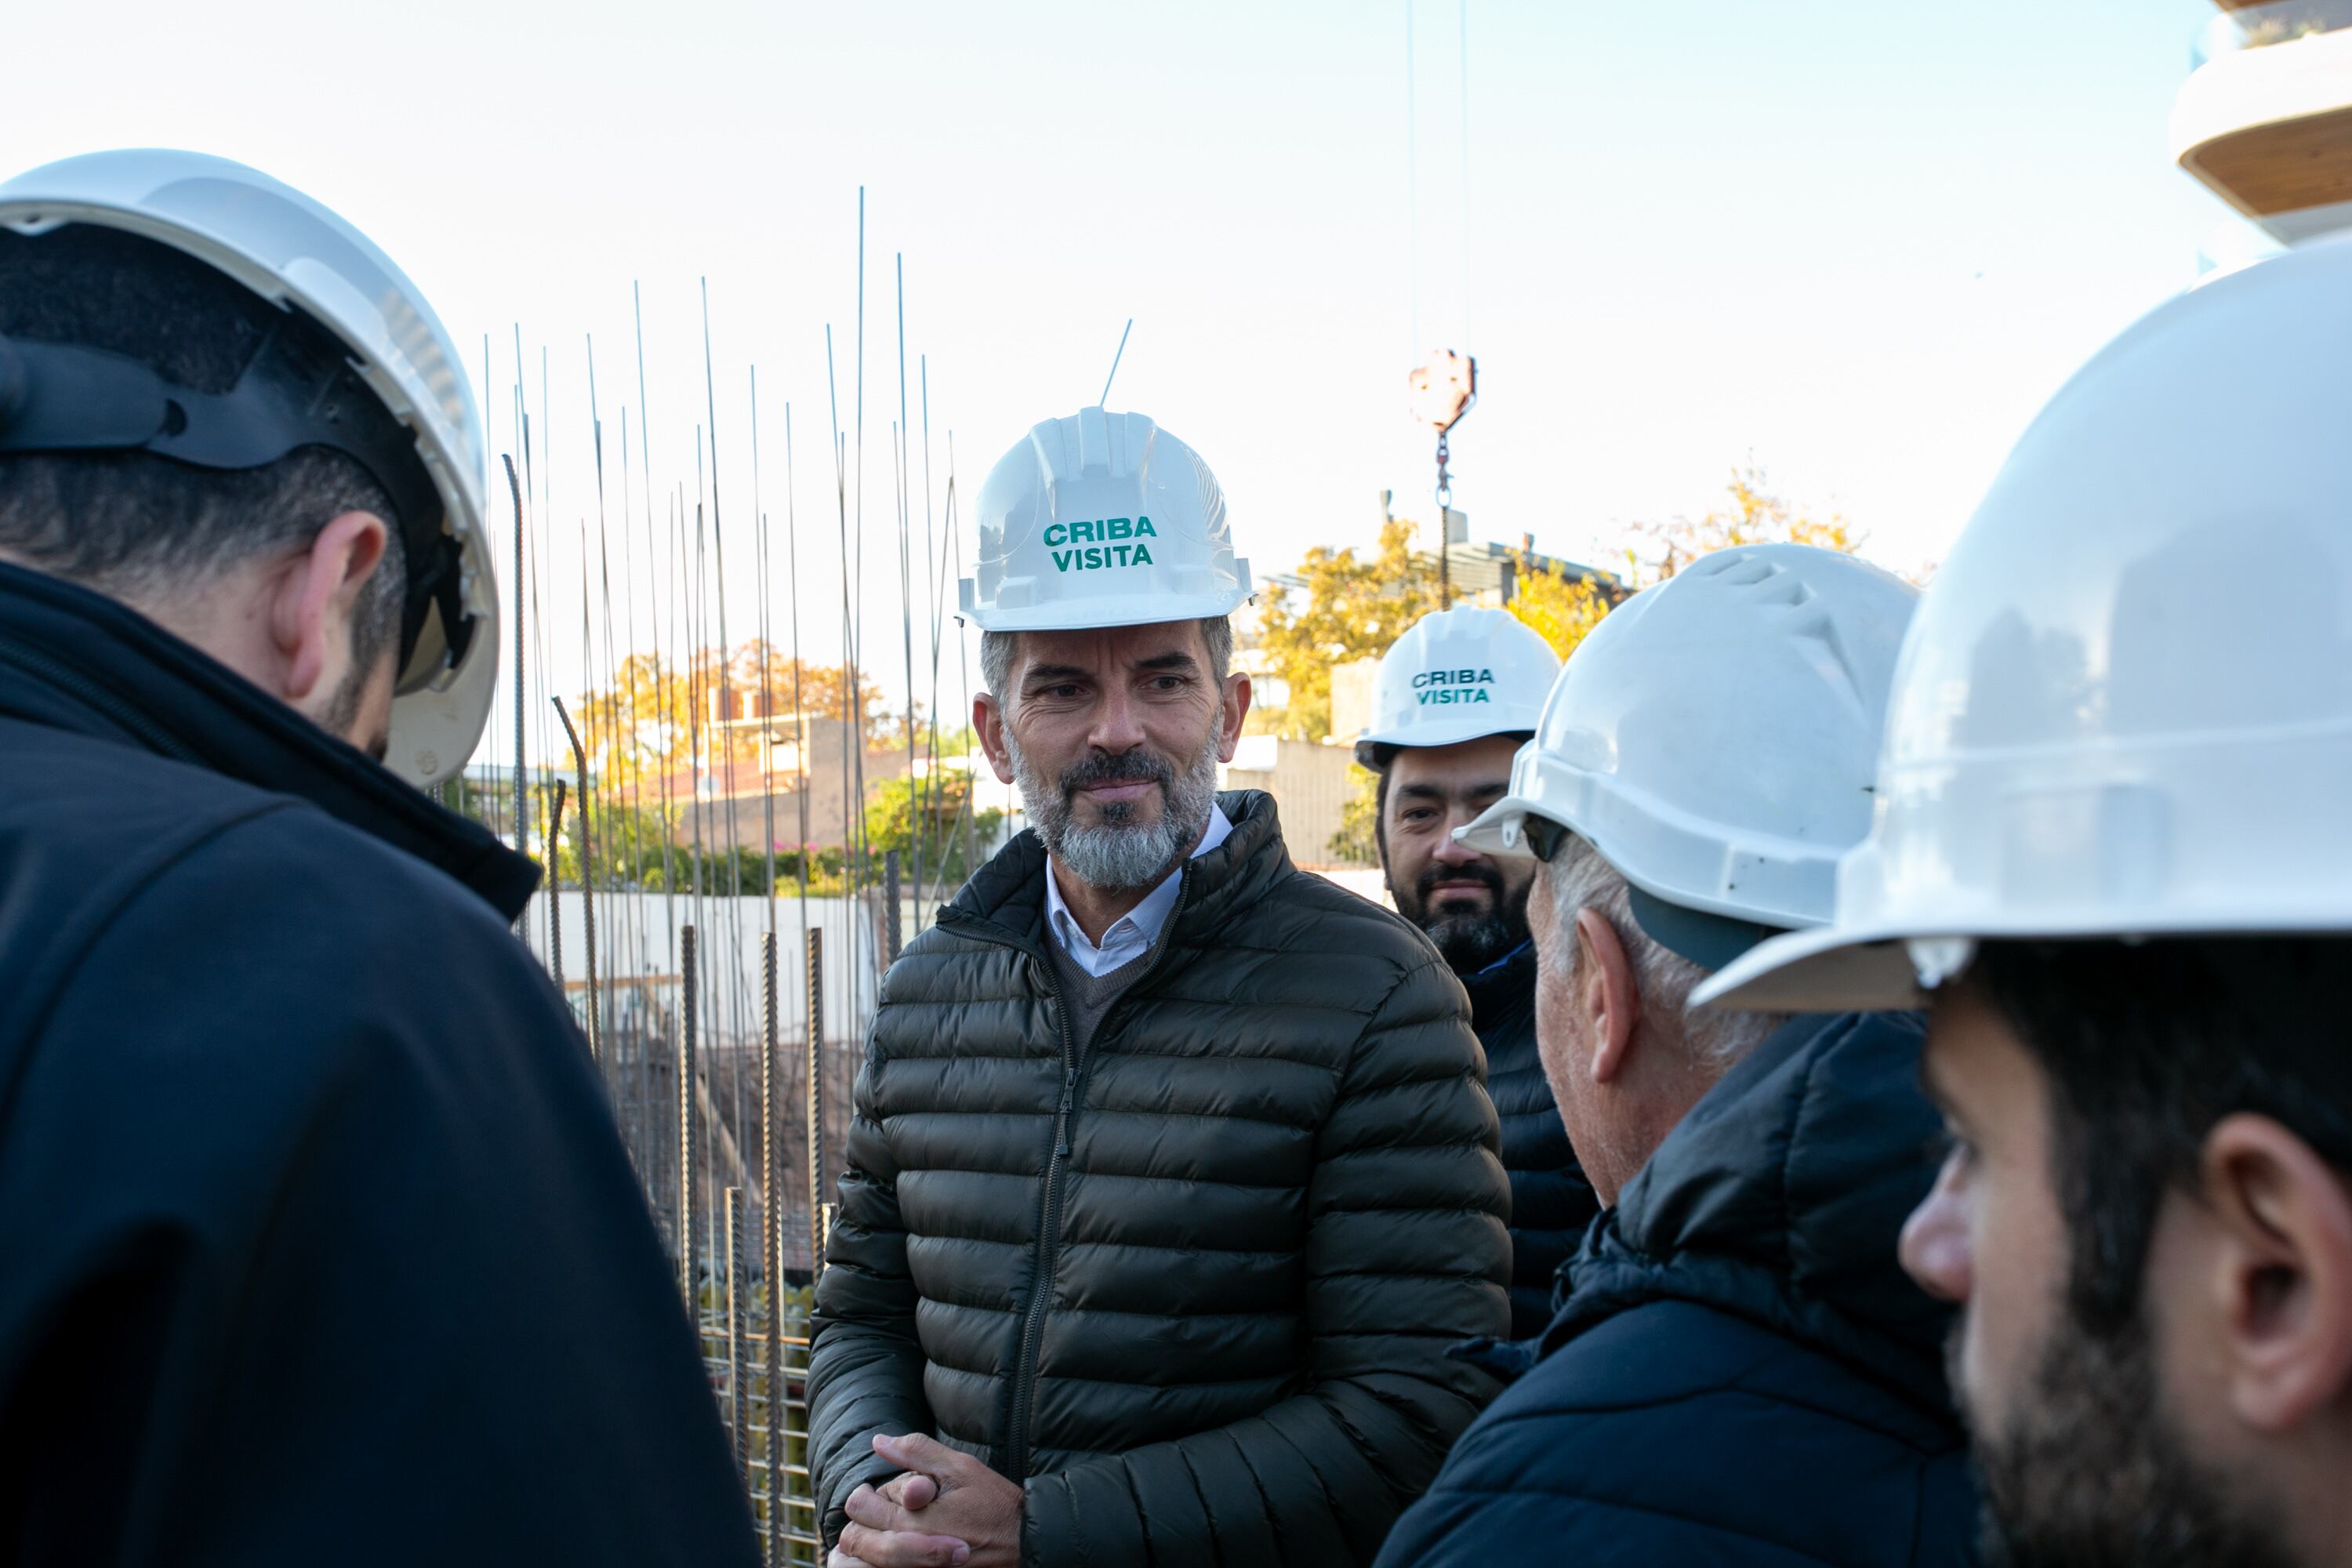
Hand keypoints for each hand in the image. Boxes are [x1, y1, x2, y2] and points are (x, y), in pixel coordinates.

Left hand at [839, 1431, 1022, 1567]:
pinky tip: (900, 1549)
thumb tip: (879, 1441)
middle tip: (882, 1512)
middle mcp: (907, 1553)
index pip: (858, 1507)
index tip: (880, 1493)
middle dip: (862, 1522)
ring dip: (869, 1546)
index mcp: (911, 1520)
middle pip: (855, 1540)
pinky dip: (883, 1562)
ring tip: (888, 1533)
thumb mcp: (960, 1467)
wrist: (1024, 1544)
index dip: (866, 1494)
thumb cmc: (994, 1503)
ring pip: (865, 1563)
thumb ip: (916, 1452)